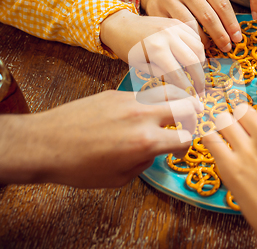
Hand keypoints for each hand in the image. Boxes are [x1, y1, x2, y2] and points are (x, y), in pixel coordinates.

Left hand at [0, 85, 200, 187]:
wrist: (46, 143)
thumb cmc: (80, 167)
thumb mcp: (118, 178)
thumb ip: (143, 163)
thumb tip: (151, 152)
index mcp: (146, 142)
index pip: (185, 137)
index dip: (188, 145)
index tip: (181, 149)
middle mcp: (143, 116)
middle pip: (185, 106)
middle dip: (195, 113)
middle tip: (196, 117)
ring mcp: (129, 101)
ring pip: (167, 92)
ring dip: (178, 100)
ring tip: (181, 104)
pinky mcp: (115, 93)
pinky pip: (144, 93)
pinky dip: (153, 99)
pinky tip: (147, 106)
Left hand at [100, 10, 205, 94]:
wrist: (122, 25)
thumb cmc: (128, 49)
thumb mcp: (142, 67)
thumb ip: (162, 75)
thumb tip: (181, 87)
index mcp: (156, 49)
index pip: (178, 74)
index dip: (187, 89)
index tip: (192, 99)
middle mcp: (168, 36)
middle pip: (193, 61)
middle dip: (199, 79)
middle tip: (200, 91)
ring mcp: (175, 27)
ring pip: (199, 48)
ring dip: (201, 64)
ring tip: (197, 74)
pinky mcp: (178, 22)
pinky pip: (195, 37)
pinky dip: (198, 50)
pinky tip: (194, 59)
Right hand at [141, 0, 241, 51]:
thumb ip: (216, 3)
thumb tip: (234, 32)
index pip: (222, 4)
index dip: (231, 24)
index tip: (237, 38)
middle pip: (208, 16)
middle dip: (221, 35)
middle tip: (227, 48)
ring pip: (192, 25)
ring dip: (204, 41)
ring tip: (210, 48)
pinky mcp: (156, 10)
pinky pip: (176, 30)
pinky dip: (187, 40)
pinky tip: (194, 45)